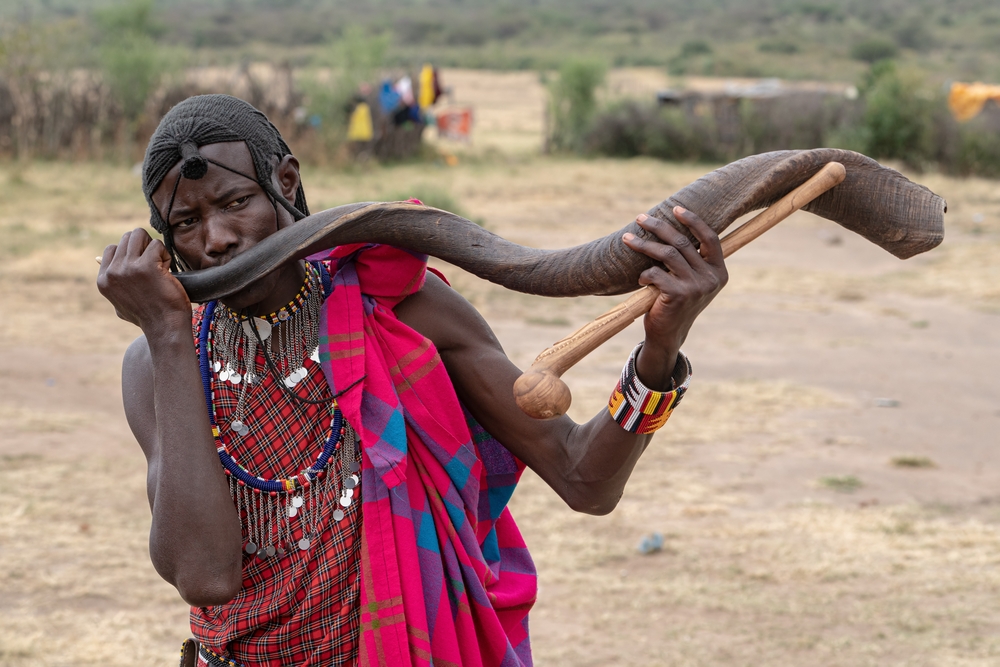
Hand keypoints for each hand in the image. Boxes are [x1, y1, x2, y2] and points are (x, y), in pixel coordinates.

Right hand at [97, 228, 191, 331]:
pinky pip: (157, 244)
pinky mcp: (146, 265)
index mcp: (104, 280)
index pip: (112, 248)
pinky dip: (165, 254)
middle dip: (143, 247)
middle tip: (154, 265)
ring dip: (153, 247)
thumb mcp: (120, 304)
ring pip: (139, 234)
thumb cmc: (148, 317)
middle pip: (127, 237)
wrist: (165, 327)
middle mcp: (112, 272)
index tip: (143, 269)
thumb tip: (98, 259)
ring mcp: (128, 268)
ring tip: (160, 266)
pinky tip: (167, 271)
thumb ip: (113, 285)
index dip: (132, 253)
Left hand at [622, 206, 727, 388]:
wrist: (669, 335)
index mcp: (719, 271)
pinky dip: (645, 274)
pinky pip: (657, 273)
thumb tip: (672, 226)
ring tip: (627, 239)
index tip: (676, 208)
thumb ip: (690, 260)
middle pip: (682, 242)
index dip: (694, 221)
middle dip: (659, 227)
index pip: (710, 238)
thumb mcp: (690, 281)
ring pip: (667, 254)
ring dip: (643, 245)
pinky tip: (640, 281)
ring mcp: (697, 287)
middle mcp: (712, 278)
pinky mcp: (679, 295)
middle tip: (641, 218)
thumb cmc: (676, 302)